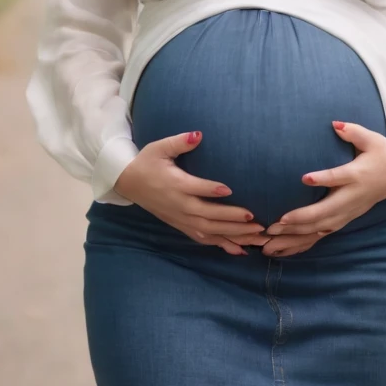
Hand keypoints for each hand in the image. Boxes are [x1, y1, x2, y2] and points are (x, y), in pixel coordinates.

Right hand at [113, 131, 267, 255]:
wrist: (129, 183)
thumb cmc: (148, 162)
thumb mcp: (160, 148)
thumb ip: (180, 142)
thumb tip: (198, 134)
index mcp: (175, 184)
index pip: (195, 188)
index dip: (211, 189)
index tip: (230, 189)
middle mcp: (179, 205)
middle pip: (207, 215)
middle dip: (231, 218)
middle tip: (254, 219)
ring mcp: (181, 218)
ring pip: (209, 230)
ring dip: (232, 235)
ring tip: (255, 236)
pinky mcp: (181, 225)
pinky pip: (203, 238)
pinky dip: (222, 245)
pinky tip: (240, 250)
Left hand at [261, 120, 385, 257]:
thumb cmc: (382, 154)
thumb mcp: (371, 139)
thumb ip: (353, 131)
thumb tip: (335, 124)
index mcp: (357, 175)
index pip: (338, 177)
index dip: (323, 179)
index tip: (304, 178)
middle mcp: (353, 196)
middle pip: (326, 210)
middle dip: (301, 218)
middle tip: (277, 222)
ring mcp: (350, 210)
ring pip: (323, 226)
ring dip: (299, 233)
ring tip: (275, 236)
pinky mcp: (348, 217)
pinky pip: (326, 232)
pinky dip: (307, 240)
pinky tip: (288, 245)